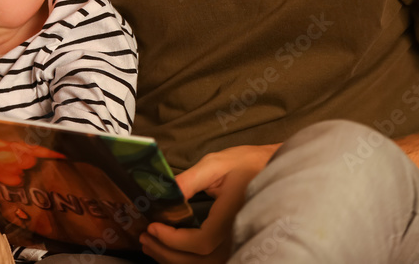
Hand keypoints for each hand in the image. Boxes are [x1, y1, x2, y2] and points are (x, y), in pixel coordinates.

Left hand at [140, 144, 279, 263]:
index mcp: (231, 218)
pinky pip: (210, 260)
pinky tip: (171, 250)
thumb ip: (190, 180)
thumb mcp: (216, 164)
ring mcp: (238, 243)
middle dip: (167, 253)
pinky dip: (187, 259)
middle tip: (144, 238)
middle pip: (200, 261)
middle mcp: (237, 237)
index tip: (153, 225)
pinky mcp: (235, 244)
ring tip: (151, 245)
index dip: (173, 240)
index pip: (201, 243)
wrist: (274, 169)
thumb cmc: (247, 164)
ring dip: (174, 259)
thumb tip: (165, 192)